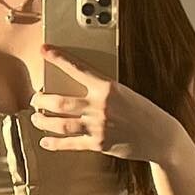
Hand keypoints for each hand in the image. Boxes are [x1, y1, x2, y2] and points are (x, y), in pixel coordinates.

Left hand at [30, 47, 182, 163]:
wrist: (161, 137)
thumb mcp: (124, 93)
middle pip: (59, 102)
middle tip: (34, 99)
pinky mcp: (98, 144)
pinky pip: (70, 144)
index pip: (77, 68)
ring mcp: (98, 127)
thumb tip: (76, 90)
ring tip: (35, 119)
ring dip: (42, 121)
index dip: (58, 58)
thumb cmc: (143, 112)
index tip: (44, 50)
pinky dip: (54, 144)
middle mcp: (100, 106)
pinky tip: (45, 141)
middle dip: (40, 100)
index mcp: (108, 87)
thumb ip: (101, 91)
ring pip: (59, 124)